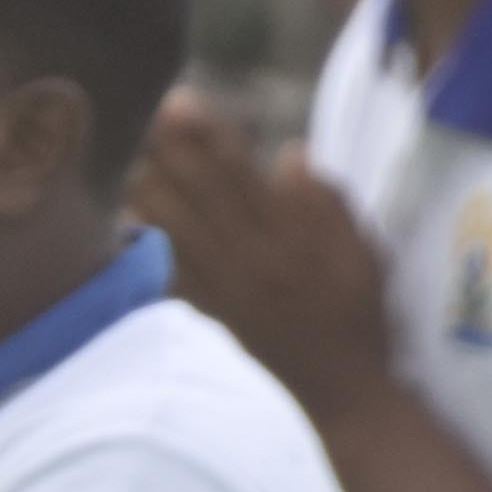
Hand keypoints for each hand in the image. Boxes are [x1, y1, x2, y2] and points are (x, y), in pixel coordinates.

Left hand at [132, 91, 397, 424]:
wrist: (341, 389)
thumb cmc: (359, 312)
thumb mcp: (363, 253)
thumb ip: (328, 204)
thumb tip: (291, 153)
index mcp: (289, 240)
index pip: (241, 177)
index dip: (208, 137)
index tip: (183, 102)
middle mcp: (249, 261)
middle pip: (200, 197)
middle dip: (170, 152)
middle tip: (143, 113)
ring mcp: (225, 289)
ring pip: (177, 230)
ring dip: (150, 190)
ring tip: (130, 153)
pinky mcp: (211, 313)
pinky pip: (172, 275)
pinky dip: (149, 245)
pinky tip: (127, 217)